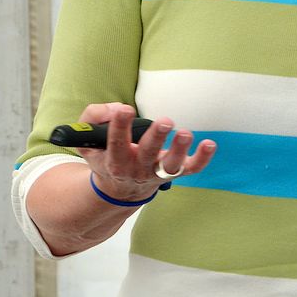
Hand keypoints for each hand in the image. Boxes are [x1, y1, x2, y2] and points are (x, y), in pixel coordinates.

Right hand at [76, 102, 215, 203]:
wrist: (120, 188)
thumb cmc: (105, 156)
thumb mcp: (87, 140)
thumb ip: (93, 118)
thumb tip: (115, 108)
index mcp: (114, 161)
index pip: (116, 143)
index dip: (119, 126)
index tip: (124, 110)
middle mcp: (137, 169)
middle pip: (148, 155)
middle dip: (157, 137)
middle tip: (166, 121)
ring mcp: (158, 173)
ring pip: (171, 165)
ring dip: (179, 149)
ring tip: (185, 133)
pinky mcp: (175, 173)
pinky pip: (191, 169)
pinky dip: (202, 159)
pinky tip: (209, 143)